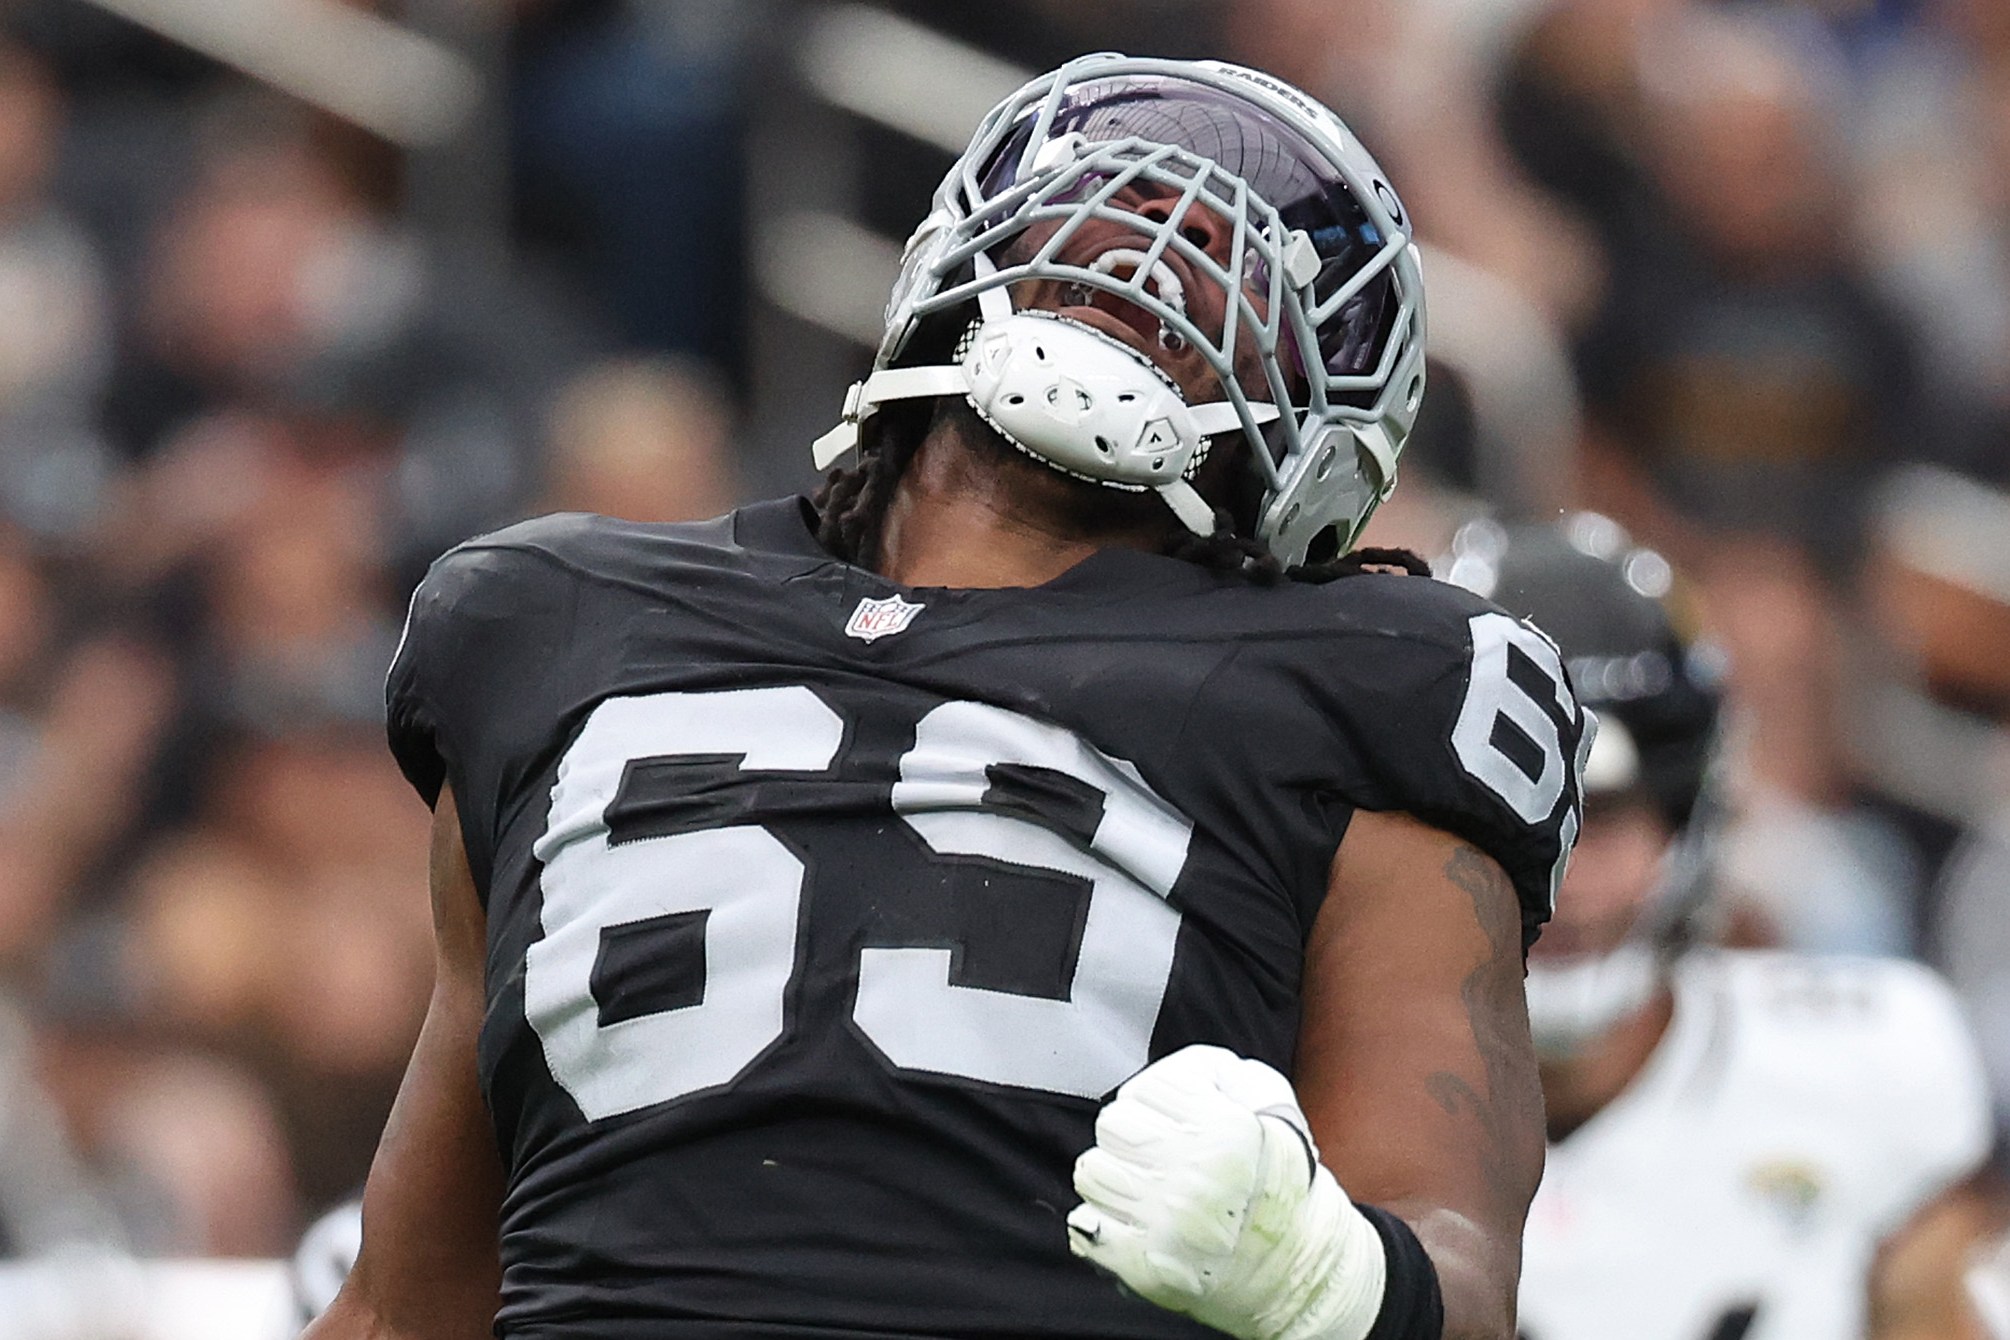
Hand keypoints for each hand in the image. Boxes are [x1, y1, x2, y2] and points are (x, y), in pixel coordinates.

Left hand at [1067, 1045, 1386, 1339]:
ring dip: (1113, 1175)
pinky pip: (1083, 1225)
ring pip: (1091, 1172)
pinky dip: (1100, 1221)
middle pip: (1111, 1125)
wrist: (1294, 1264)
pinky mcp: (1143, 1266)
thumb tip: (1163, 1075)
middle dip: (1131, 1133)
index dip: (1156, 1098)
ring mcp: (1166, 1225)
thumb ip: (1213, 1069)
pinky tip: (1133, 1220)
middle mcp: (1194, 1177)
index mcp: (1225, 1131)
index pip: (1143, 1088)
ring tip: (1146, 1186)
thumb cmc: (1272, 1173)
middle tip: (1157, 1152)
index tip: (1177, 1118)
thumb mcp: (1267, 1099)